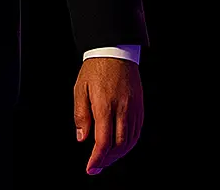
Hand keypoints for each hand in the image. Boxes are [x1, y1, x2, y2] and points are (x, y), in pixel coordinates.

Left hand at [73, 57, 143, 175]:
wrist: (115, 51)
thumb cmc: (95, 69)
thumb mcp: (80, 89)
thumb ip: (81, 115)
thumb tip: (82, 138)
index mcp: (105, 105)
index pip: (103, 141)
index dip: (97, 159)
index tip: (90, 168)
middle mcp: (122, 109)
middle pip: (118, 145)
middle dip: (107, 160)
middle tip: (96, 166)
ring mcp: (134, 109)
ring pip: (130, 141)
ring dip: (118, 154)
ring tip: (106, 159)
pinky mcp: (140, 107)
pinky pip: (137, 131)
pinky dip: (128, 143)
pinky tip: (119, 146)